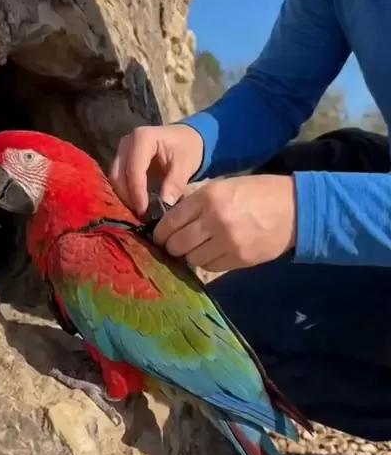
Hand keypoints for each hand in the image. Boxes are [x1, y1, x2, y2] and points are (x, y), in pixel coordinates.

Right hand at [109, 123, 203, 215]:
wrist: (185, 138)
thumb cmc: (187, 147)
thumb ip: (175, 183)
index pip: (134, 169)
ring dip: (125, 197)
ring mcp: (121, 151)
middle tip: (142, 215)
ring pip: (114, 179)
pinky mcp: (121, 161)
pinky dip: (125, 194)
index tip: (145, 211)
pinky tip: (137, 205)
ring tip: (140, 212)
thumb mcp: (186, 164)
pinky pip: (118, 180)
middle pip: (118, 175)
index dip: (137, 192)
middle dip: (128, 197)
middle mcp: (126, 143)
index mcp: (142, 138)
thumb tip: (164, 205)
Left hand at [152, 175, 296, 270]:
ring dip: (189, 256)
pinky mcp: (239, 259)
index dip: (161, 232)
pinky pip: (210, 267)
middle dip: (171, 247)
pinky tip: (212, 254)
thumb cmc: (258, 193)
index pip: (171, 221)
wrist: (295, 209)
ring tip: (195, 249)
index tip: (160, 236)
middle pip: (177, 244)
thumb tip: (172, 224)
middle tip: (175, 245)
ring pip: (191, 259)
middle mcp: (214, 220)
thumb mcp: (224, 187)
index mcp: (208, 197)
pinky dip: (206, 263)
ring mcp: (227, 243)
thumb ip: (197, 203)